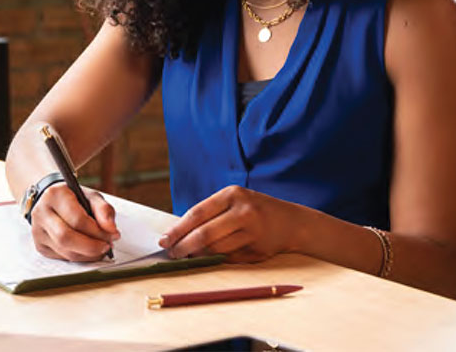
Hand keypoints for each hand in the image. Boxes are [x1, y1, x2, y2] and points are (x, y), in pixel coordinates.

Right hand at [29, 184, 120, 261]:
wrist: (50, 200)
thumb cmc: (73, 198)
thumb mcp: (90, 196)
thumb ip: (104, 210)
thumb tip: (112, 230)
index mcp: (54, 195)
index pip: (77, 219)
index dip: (98, 231)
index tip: (114, 235)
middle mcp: (41, 213)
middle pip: (66, 238)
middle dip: (92, 246)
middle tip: (107, 246)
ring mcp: (37, 231)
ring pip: (65, 251)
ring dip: (88, 254)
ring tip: (101, 248)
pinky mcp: (40, 245)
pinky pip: (63, 257)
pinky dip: (80, 257)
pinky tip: (89, 251)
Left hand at [158, 186, 298, 262]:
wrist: (291, 222)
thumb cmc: (253, 210)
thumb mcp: (233, 202)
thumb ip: (209, 214)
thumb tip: (177, 234)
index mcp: (233, 194)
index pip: (198, 213)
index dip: (178, 229)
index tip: (164, 240)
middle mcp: (244, 211)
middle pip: (205, 234)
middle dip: (184, 246)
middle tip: (172, 254)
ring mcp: (252, 232)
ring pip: (215, 249)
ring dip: (198, 256)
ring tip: (187, 256)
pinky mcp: (258, 250)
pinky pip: (229, 259)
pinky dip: (216, 260)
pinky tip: (210, 258)